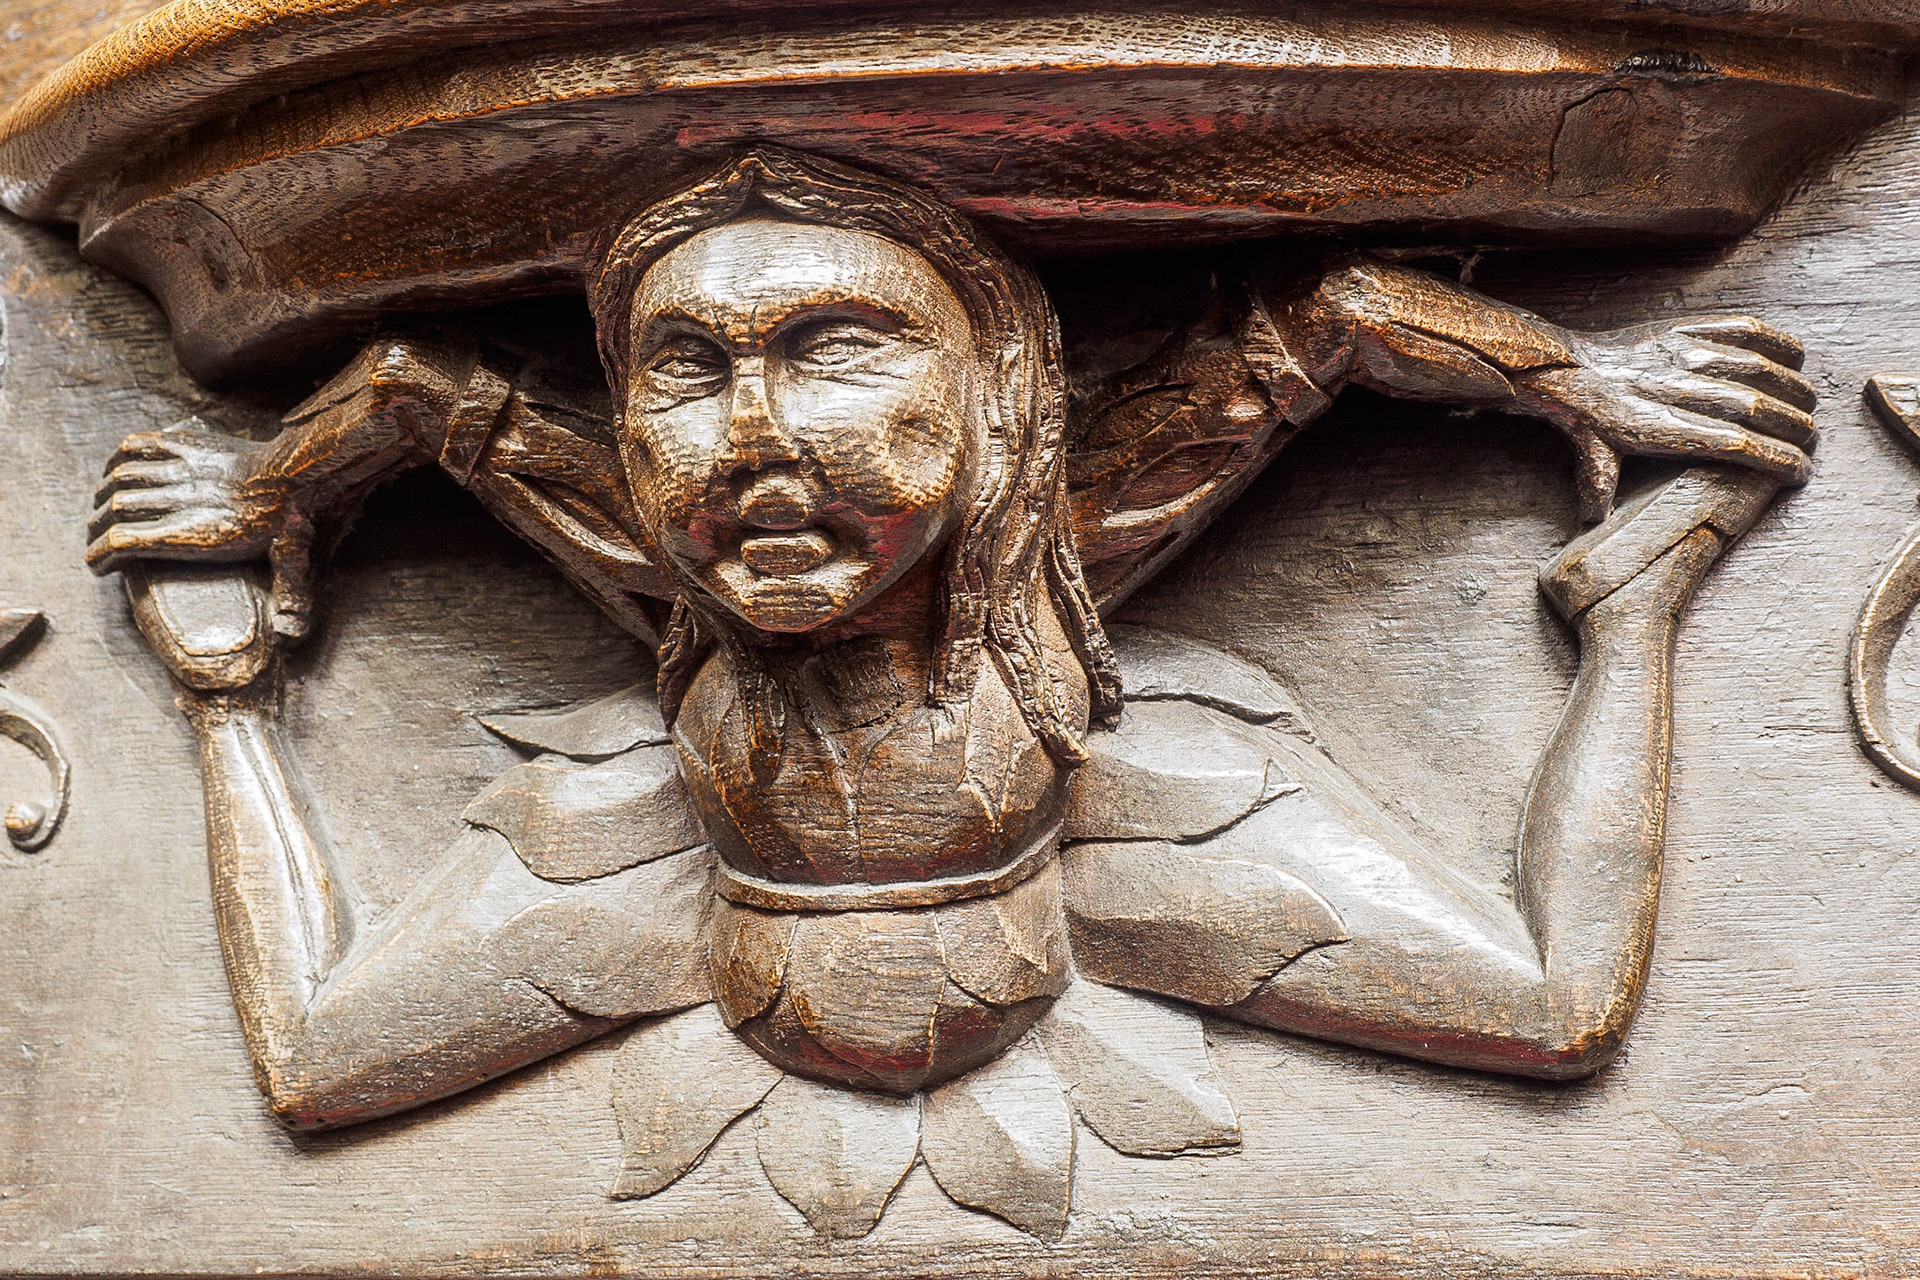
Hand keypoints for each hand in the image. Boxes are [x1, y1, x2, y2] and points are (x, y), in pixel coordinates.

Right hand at [88, 421, 315, 637]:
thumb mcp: (294, 563)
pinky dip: (121, 454)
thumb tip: (289, 634)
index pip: (123, 541)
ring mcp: (185, 470)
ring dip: (105, 492)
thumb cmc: (297, 519)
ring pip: (122, 476)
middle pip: (116, 508)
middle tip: (95, 539)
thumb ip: (291, 598)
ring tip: (104, 507)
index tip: (96, 565)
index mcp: (196, 534)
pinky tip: (118, 466)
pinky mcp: (192, 445)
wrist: (305, 471)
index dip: (99, 554)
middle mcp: (182, 500)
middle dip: (96, 527)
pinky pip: (142, 444)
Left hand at [1517, 315, 1816, 520]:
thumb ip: (1600, 485)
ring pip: (1756, 367)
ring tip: (1810, 406)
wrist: (1566, 367)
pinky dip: (1776, 341)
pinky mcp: (1684, 329)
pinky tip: (1796, 358)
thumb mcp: (1591, 458)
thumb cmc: (1584, 419)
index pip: (1734, 444)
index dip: (1776, 458)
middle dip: (1795, 427)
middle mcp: (1676, 389)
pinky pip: (1741, 329)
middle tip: (1814, 441)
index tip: (1802, 471)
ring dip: (1793, 387)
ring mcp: (1683, 354)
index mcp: (1659, 428)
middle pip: (1755, 408)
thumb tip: (1594, 519)